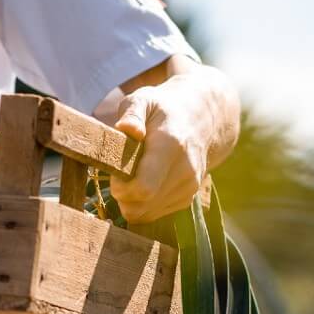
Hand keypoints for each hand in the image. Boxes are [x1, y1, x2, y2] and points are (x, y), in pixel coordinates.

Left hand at [105, 62, 238, 224]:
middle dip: (121, 195)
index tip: (113, 173)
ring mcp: (189, 188)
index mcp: (170, 147)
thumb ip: (132, 113)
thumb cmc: (163, 109)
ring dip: (130, 201)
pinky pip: (154, 214)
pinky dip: (142, 204)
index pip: (144, 188)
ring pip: (147, 214)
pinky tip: (142, 181)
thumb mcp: (144, 99)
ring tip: (130, 175)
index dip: (121, 188)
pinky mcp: (187, 198)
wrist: (201, 119)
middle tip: (117, 174)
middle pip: (142, 206)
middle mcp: (185, 172)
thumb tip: (128, 129)